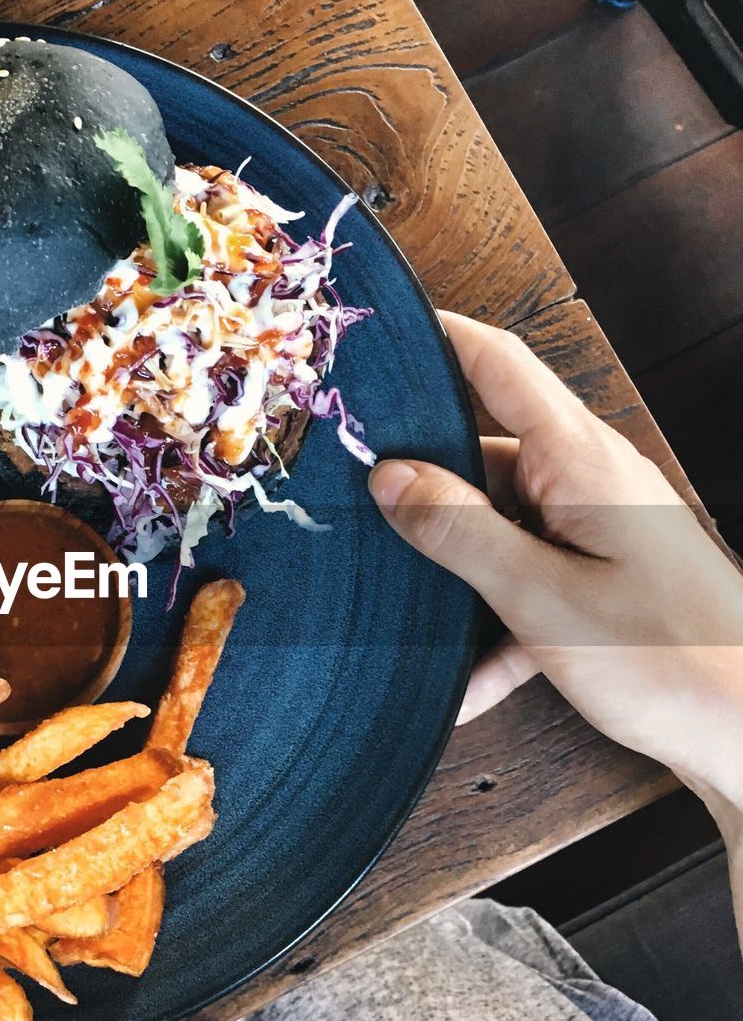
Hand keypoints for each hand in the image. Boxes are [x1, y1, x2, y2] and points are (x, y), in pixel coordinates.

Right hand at [367, 311, 742, 817]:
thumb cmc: (668, 661)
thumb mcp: (541, 597)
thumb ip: (460, 532)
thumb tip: (390, 477)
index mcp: (579, 460)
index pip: (498, 365)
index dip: (439, 338)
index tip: (380, 334)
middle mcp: (588, 481)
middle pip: (484, 456)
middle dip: (421, 485)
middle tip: (352, 509)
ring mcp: (597, 530)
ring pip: (498, 526)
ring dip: (455, 573)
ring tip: (404, 614)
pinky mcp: (601, 578)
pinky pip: (527, 581)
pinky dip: (493, 626)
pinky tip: (464, 685)